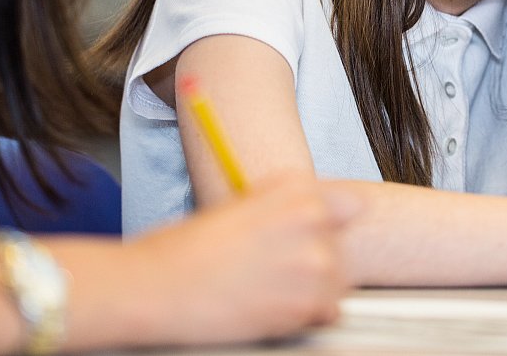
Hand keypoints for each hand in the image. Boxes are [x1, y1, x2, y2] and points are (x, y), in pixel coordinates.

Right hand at [129, 173, 356, 343]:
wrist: (157, 288)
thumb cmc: (185, 248)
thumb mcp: (241, 205)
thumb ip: (285, 205)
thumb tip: (314, 212)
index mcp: (296, 191)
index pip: (349, 205)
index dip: (331, 223)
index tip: (318, 234)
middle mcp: (312, 221)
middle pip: (341, 247)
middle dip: (317, 259)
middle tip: (277, 268)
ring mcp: (314, 264)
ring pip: (338, 282)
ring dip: (314, 289)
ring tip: (271, 289)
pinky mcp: (307, 305)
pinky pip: (328, 313)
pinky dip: (307, 315)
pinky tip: (272, 307)